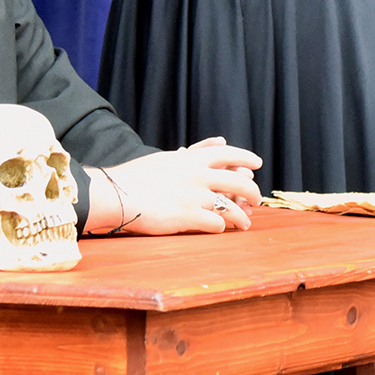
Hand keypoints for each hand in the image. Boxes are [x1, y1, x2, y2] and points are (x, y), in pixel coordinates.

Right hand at [94, 139, 262, 235]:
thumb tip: (215, 146)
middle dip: (252, 191)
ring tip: (244, 223)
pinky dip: (221, 226)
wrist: (116, 193)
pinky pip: (215, 224)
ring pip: (230, 207)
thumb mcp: (166, 159)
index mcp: (191, 159)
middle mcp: (197, 175)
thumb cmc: (136, 176)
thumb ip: (190, 157)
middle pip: (238, 181)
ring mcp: (193, 197)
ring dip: (241, 216)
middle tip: (257, 199)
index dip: (245, 157)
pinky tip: (220, 228)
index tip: (257, 164)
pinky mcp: (186, 217)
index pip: (228, 153)